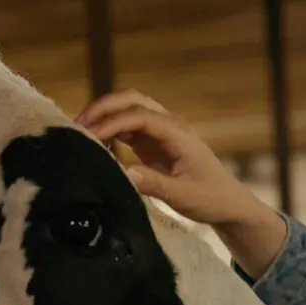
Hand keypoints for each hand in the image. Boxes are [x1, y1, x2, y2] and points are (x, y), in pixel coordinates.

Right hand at [77, 90, 288, 277]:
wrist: (228, 203)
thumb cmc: (211, 198)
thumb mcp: (184, 196)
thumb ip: (155, 184)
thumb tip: (123, 174)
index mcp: (178, 133)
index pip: (140, 116)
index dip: (112, 122)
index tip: (90, 135)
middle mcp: (169, 125)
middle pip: (132, 101)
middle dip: (104, 108)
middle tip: (77, 124)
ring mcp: (161, 132)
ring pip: (129, 110)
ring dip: (105, 115)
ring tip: (80, 131)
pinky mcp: (154, 143)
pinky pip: (128, 127)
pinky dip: (110, 129)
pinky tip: (95, 142)